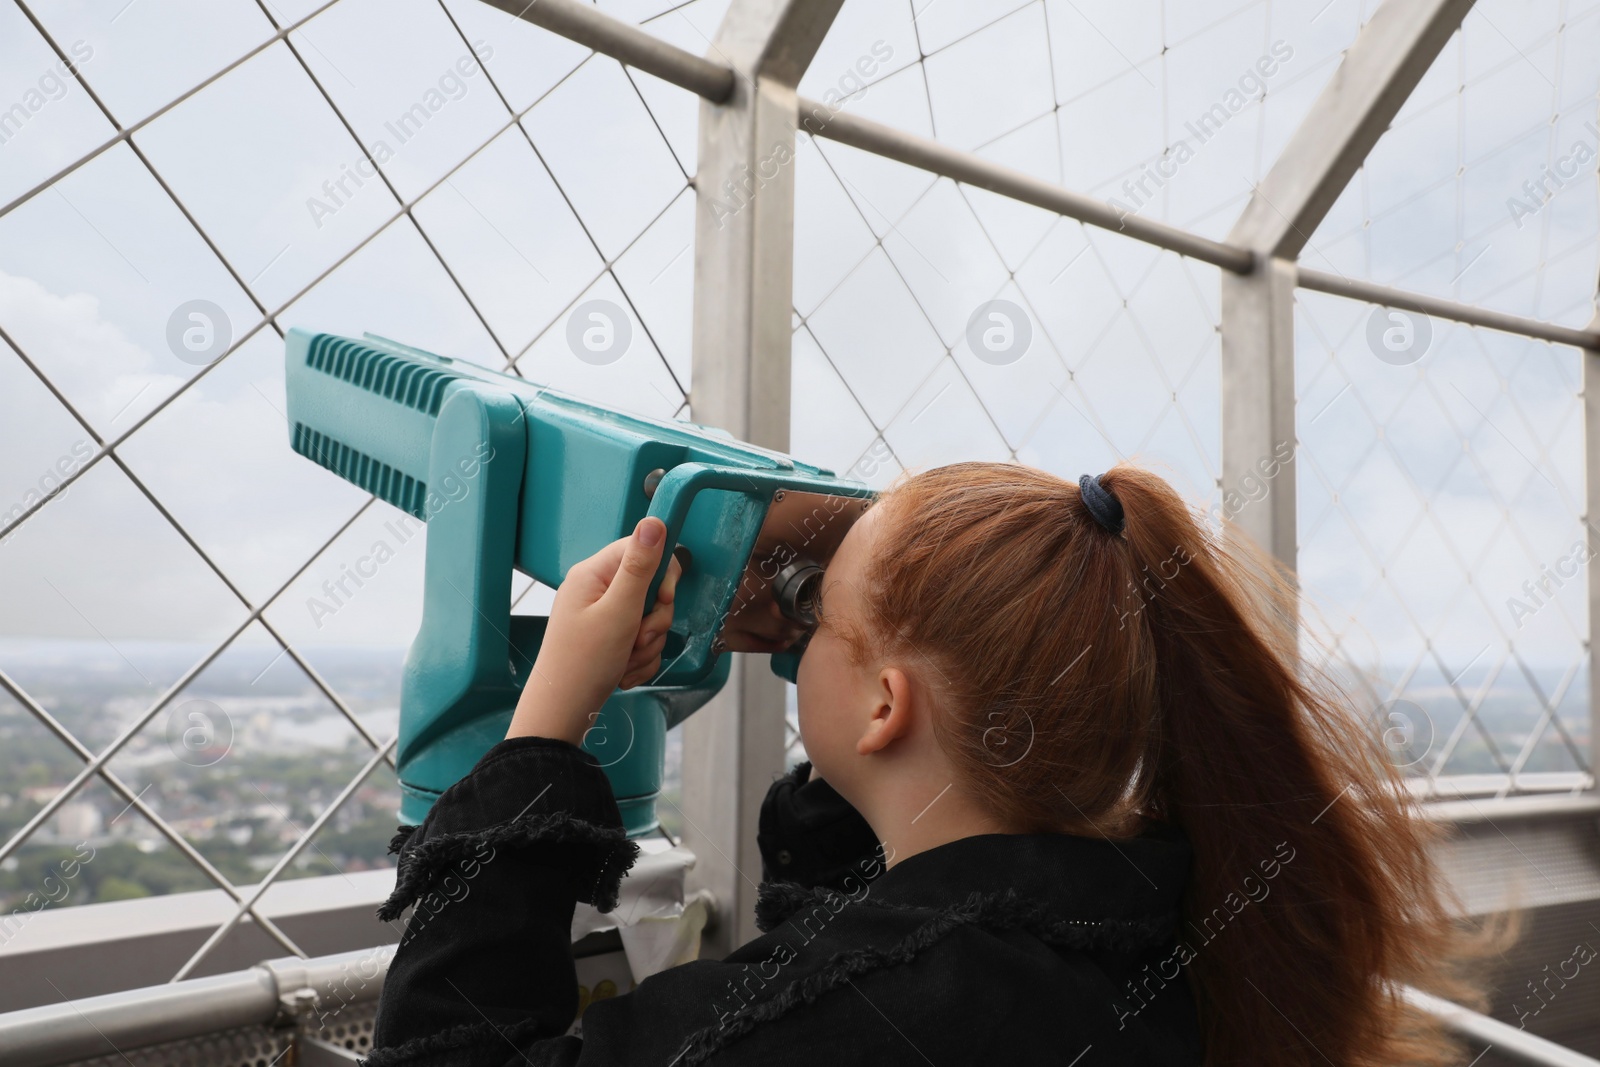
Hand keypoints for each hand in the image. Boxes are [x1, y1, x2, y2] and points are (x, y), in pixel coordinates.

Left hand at [506, 517, 681, 744]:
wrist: (562, 712)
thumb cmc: (584, 662)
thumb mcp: (619, 612)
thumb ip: (640, 567)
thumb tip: (654, 521)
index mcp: (593, 573)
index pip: (642, 548)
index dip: (663, 573)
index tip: (665, 598)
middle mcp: (596, 589)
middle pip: (651, 587)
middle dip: (654, 620)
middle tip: (637, 638)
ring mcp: (601, 614)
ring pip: (650, 618)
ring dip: (647, 644)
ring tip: (626, 660)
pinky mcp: (608, 637)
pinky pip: (641, 639)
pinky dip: (640, 658)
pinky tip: (624, 671)